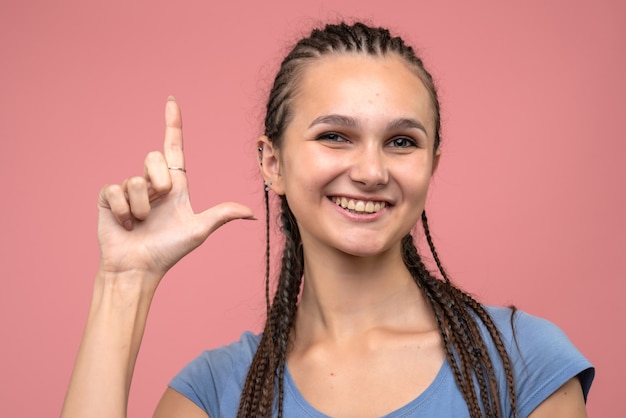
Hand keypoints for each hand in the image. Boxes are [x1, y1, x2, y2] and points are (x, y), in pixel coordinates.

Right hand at [96, 97, 253, 281]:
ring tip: (141, 223)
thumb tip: (251, 213)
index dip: (173, 124)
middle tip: (159, 206)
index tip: (172, 101)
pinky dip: (123, 211)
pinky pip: (115, 191)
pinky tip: (125, 224)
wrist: (138, 269)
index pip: (174, 148)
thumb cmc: (168, 251)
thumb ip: (221, 215)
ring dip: (141, 207)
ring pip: (136, 180)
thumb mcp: (198, 230)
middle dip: (159, 183)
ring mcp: (130, 190)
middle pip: (154, 158)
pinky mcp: (109, 198)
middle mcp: (153, 184)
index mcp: (175, 186)